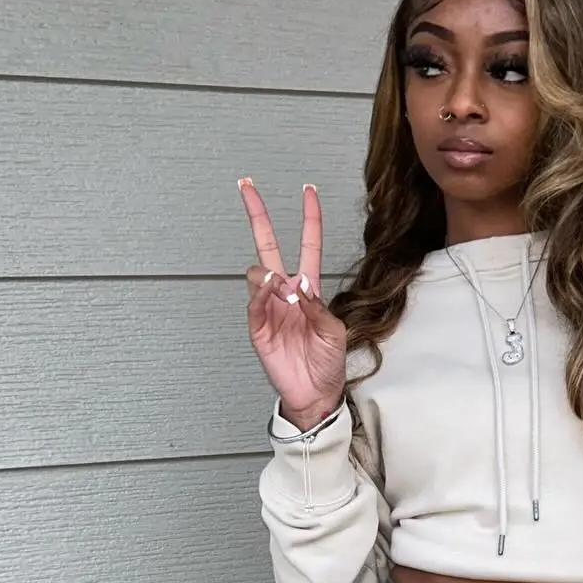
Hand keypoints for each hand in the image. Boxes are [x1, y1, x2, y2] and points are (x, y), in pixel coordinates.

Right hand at [239, 178, 346, 425]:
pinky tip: (269, 293)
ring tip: (281, 290)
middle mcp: (287, 294)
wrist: (315, 395)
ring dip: (268, 274)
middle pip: (269, 247)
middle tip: (247, 188)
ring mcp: (270, 308)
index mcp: (309, 291)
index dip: (309, 219)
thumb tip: (297, 285)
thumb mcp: (335, 332)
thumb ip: (318, 307)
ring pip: (259, 275)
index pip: (307, 246)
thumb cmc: (328, 365)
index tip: (308, 192)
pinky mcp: (258, 328)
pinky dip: (260, 294)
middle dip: (258, 217)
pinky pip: (254, 303)